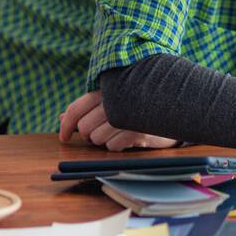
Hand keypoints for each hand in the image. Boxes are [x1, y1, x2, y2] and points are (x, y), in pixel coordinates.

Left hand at [58, 90, 180, 151]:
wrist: (174, 109)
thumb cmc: (138, 106)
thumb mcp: (112, 102)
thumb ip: (87, 109)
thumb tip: (61, 118)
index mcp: (106, 89)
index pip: (76, 108)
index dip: (65, 125)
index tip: (64, 137)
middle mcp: (114, 99)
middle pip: (85, 128)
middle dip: (90, 136)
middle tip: (103, 132)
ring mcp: (126, 114)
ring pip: (97, 139)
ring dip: (104, 141)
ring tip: (119, 132)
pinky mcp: (137, 129)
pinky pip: (112, 146)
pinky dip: (117, 146)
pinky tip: (128, 137)